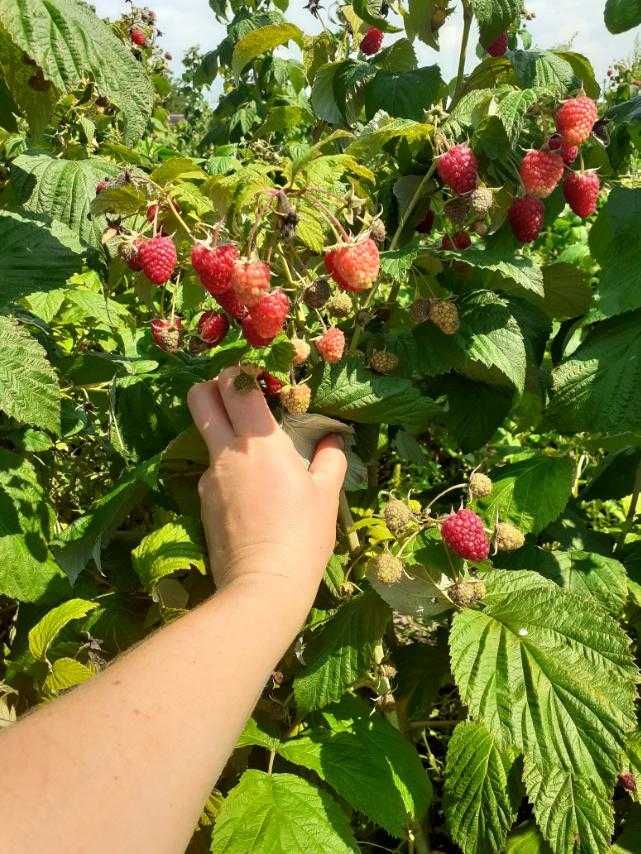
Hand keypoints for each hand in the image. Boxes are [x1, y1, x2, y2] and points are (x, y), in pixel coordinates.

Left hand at [187, 368, 346, 611]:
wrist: (263, 585)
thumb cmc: (302, 536)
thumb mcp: (326, 495)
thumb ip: (330, 460)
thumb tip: (333, 440)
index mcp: (260, 441)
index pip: (236, 386)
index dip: (242, 373)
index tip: (257, 380)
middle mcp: (227, 452)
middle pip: (200, 399)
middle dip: (212, 388)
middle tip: (236, 397)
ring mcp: (208, 477)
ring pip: (206, 438)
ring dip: (223, 434)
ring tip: (254, 458)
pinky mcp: (201, 503)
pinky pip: (211, 473)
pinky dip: (226, 472)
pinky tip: (249, 496)